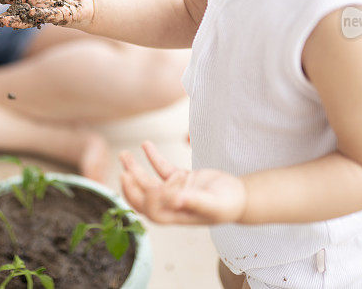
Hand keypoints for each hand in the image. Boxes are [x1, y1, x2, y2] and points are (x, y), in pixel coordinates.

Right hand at [0, 0, 93, 29]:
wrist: (86, 2)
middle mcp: (35, 5)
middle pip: (16, 10)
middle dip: (4, 15)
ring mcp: (44, 13)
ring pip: (27, 19)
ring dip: (15, 21)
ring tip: (3, 23)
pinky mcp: (57, 17)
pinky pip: (47, 16)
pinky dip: (39, 15)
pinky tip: (31, 14)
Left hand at [119, 141, 246, 224]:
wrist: (238, 196)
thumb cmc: (228, 205)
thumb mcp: (214, 205)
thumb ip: (195, 202)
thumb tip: (175, 201)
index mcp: (175, 216)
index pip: (152, 210)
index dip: (149, 200)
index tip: (155, 186)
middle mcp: (169, 204)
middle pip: (142, 197)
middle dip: (131, 185)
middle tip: (123, 170)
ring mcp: (172, 191)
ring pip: (148, 181)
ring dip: (135, 169)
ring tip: (123, 154)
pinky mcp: (179, 178)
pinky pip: (161, 168)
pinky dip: (153, 157)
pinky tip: (146, 144)